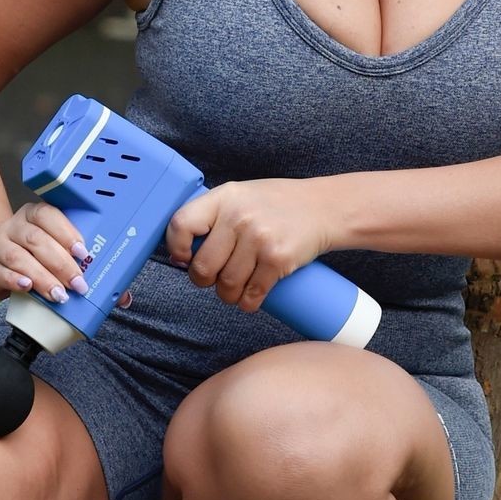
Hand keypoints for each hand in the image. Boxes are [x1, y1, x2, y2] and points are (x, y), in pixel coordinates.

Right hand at [0, 202, 133, 309]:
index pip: (48, 215)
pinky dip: (14, 280)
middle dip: (61, 263)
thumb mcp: (54, 256)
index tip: (83, 252)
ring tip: (58, 294)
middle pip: (37, 239)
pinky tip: (27, 287)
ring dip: (41, 276)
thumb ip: (86, 270)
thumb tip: (122, 295)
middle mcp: (15, 226)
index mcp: (35, 216)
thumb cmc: (32, 258)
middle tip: (78, 284)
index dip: (67, 232)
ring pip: (19, 256)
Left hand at [164, 179, 331, 313]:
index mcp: (224, 197)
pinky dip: (248, 303)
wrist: (323, 207)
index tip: (184, 258)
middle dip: (204, 281)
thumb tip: (183, 252)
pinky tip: (250, 298)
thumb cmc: (278, 204)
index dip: (177, 248)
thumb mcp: (241, 196)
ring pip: (227, 285)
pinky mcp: (278, 259)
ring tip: (235, 289)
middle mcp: (239, 216)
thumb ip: (213, 216)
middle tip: (213, 279)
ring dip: (228, 296)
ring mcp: (259, 238)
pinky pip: (252, 294)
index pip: (181, 224)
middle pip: (203, 266)